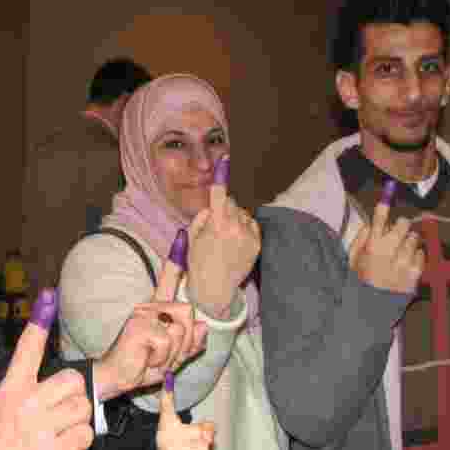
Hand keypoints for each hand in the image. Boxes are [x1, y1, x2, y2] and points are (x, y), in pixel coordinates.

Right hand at [0, 290, 92, 449]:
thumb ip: (20, 394)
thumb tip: (46, 383)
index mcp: (9, 391)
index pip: (26, 350)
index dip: (39, 323)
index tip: (48, 296)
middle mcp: (26, 404)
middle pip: (74, 381)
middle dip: (74, 397)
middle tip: (61, 414)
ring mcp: (41, 428)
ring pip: (83, 408)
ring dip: (77, 422)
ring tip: (57, 436)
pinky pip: (85, 435)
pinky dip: (79, 444)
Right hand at [94, 241, 207, 398]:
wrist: (116, 378)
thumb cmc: (143, 366)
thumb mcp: (173, 357)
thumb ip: (190, 344)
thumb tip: (203, 326)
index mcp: (157, 310)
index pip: (168, 280)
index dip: (176, 259)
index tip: (182, 234)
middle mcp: (149, 307)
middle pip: (188, 313)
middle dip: (185, 342)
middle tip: (166, 356)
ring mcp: (144, 314)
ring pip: (181, 328)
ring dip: (174, 352)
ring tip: (155, 358)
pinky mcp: (140, 325)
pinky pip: (169, 341)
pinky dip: (163, 358)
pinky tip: (147, 359)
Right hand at [134, 374, 214, 449]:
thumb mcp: (184, 437)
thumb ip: (200, 429)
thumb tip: (212, 429)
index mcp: (167, 426)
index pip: (167, 406)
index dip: (168, 392)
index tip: (168, 377)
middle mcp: (168, 435)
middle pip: (203, 431)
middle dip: (203, 442)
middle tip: (190, 449)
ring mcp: (174, 449)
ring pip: (206, 447)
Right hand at [186, 156, 260, 317]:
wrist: (215, 289)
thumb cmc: (199, 263)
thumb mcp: (192, 237)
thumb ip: (202, 217)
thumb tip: (213, 207)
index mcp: (217, 224)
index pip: (220, 195)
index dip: (221, 177)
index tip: (225, 160)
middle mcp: (235, 227)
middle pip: (232, 203)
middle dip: (224, 208)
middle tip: (216, 225)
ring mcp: (248, 236)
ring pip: (243, 213)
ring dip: (235, 218)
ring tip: (226, 236)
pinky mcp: (257, 244)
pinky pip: (252, 225)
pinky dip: (245, 227)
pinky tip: (235, 240)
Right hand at [349, 179, 423, 293]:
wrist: (370, 310)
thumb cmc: (358, 282)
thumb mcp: (350, 260)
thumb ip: (359, 239)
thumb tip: (371, 223)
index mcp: (370, 248)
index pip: (379, 219)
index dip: (384, 203)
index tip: (389, 189)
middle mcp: (388, 253)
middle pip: (404, 224)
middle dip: (401, 225)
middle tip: (397, 232)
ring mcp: (403, 264)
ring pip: (414, 238)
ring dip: (408, 241)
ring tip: (400, 252)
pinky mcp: (414, 274)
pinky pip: (421, 254)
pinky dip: (415, 255)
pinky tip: (405, 262)